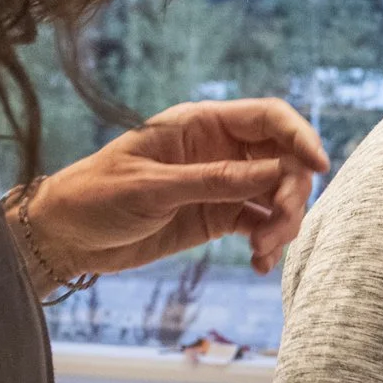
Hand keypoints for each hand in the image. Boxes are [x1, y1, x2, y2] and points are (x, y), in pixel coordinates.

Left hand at [23, 98, 328, 279]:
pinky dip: (267, 244)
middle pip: (282, 161)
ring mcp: (220, 185)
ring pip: (276, 196)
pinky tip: (259, 263)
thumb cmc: (95, 196)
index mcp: (201, 124)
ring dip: (282, 224)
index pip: (268, 118)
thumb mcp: (153, 188)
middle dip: (290, 194)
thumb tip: (277, 173)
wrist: (64, 236)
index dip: (299, 136)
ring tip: (263, 252)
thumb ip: (216, 180)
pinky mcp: (217, 218)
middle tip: (279, 228)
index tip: (318, 167)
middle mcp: (218, 150)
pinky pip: (259, 225)